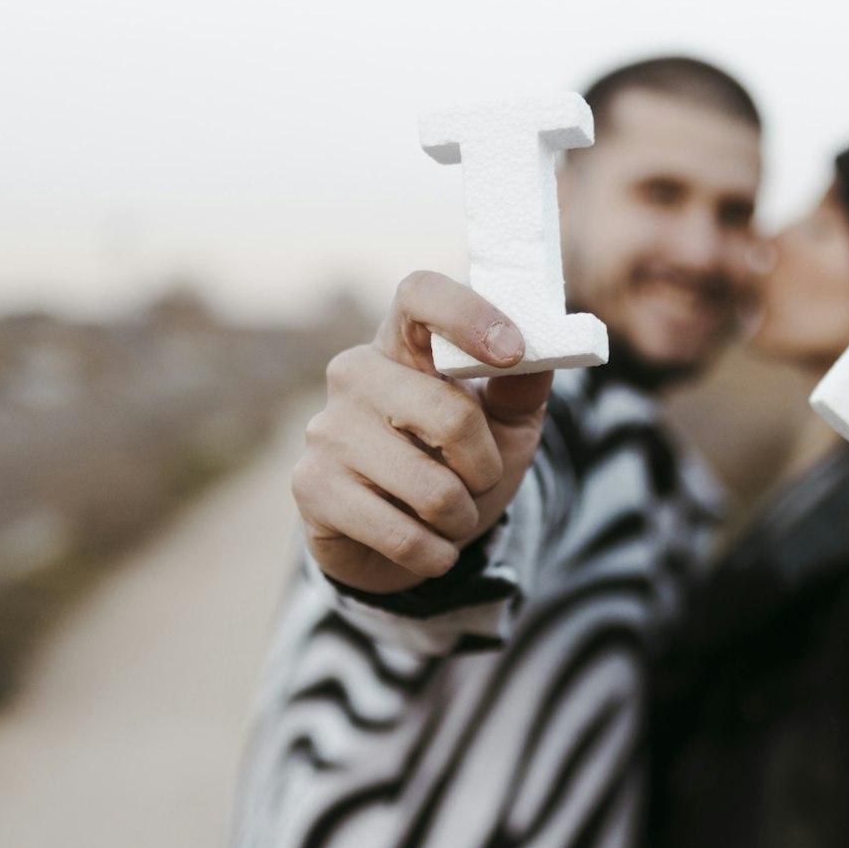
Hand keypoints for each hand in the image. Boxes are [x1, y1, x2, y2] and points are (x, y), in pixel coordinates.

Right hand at [292, 271, 552, 594]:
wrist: (407, 542)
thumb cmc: (457, 469)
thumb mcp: (504, 426)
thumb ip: (523, 386)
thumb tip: (537, 357)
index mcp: (404, 344)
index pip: (420, 293)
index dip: (468, 314)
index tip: (512, 352)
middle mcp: (356, 374)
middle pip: (450, 412)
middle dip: (485, 466)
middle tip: (479, 481)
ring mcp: (326, 429)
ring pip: (432, 487)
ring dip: (462, 517)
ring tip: (449, 516)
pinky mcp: (311, 486)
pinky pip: (402, 534)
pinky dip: (434, 554)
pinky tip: (428, 548)